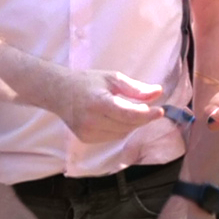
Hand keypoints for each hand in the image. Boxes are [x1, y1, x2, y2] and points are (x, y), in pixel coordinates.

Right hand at [52, 68, 169, 149]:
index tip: (160, 110)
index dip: (147, 115)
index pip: (128, 114)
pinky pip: (113, 137)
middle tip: (149, 107)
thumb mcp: (112, 78)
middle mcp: (92, 120)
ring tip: (128, 110)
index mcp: (98, 102)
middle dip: (142, 118)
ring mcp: (88, 132)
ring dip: (131, 124)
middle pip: (128, 125)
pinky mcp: (86, 139)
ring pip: (122, 134)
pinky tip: (115, 118)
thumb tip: (158, 93)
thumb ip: (135, 88)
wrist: (58, 93)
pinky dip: (120, 129)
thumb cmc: (87, 82)